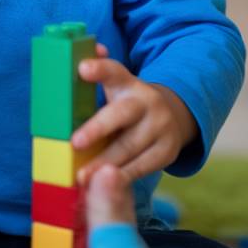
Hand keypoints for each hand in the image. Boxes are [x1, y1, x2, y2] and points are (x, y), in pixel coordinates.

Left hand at [71, 50, 196, 184]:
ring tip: (83, 175)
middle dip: (98, 129)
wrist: (172, 117)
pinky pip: (142, 166)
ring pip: (130, 145)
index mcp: (127, 83)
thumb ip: (98, 78)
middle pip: (122, 114)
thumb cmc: (127, 104)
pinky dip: (123, 176)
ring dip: (105, 162)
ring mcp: (160, 126)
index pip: (113, 72)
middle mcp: (147, 101)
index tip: (83, 69)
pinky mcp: (167, 151)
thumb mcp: (116, 87)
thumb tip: (82, 64)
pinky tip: (105, 183)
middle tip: (75, 143)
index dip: (99, 69)